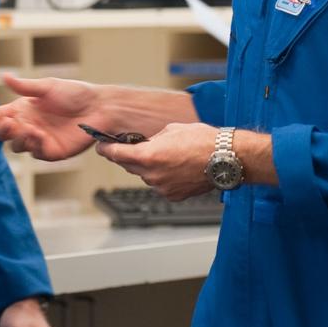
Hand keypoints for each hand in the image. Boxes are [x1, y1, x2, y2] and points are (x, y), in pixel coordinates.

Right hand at [0, 74, 99, 160]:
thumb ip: (25, 86)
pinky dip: (34, 144)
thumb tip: (4, 76)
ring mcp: (39, 140)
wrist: (99, 107)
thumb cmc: (75, 93)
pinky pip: (36, 152)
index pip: (1, 115)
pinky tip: (38, 134)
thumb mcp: (48, 86)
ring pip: (17, 145)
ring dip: (17, 138)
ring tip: (24, 128)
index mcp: (24, 109)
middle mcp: (28, 125)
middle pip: (5, 134)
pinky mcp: (51, 151)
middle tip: (5, 123)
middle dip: (1, 129)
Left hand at [97, 122, 218, 199]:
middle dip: (128, 157)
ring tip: (166, 156)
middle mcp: (152, 175)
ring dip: (148, 167)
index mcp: (148, 156)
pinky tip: (175, 167)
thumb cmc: (202, 140)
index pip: (116, 154)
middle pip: (129, 166)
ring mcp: (162, 188)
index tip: (101, 146)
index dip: (106, 150)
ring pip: (146, 176)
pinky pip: (160, 185)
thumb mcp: (170, 130)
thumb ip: (151, 139)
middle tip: (131, 148)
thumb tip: (144, 143)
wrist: (226, 158)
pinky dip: (162, 177)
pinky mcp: (173, 196)